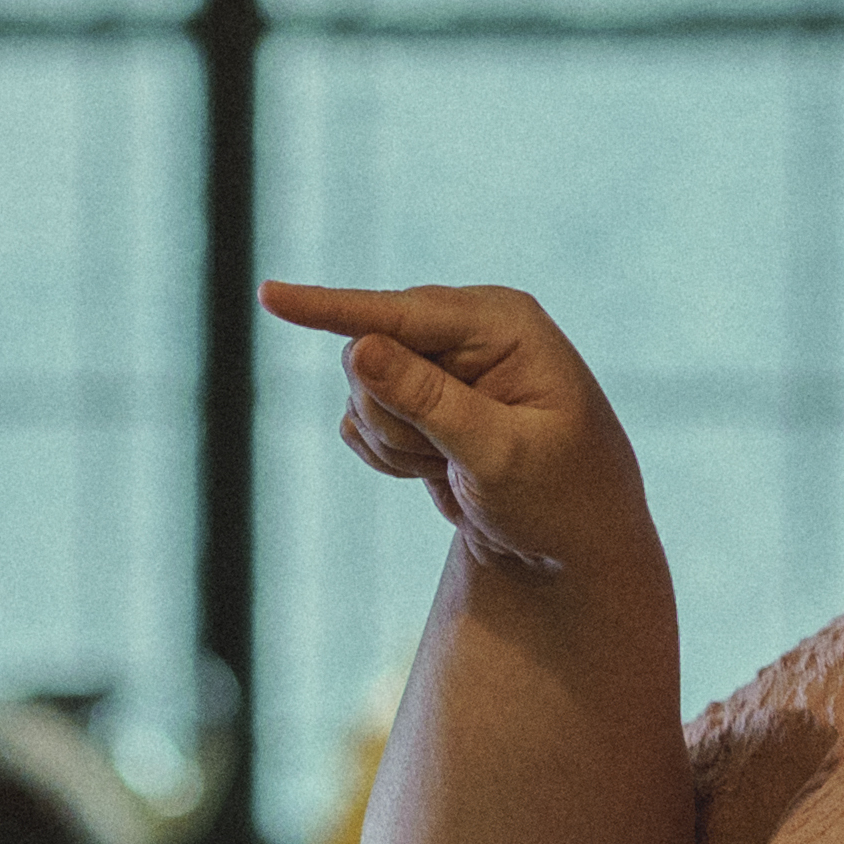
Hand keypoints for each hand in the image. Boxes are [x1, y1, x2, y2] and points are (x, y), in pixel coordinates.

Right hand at [266, 276, 653, 588]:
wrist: (573, 548)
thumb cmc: (562, 498)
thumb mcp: (500, 454)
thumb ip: (429, 401)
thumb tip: (359, 348)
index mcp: (502, 323)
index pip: (401, 311)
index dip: (330, 308)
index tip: (270, 295)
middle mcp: (469, 328)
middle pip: (369, 352)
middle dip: (392, 416)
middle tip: (443, 459)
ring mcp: (443, 362)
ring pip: (359, 390)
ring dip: (392, 442)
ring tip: (451, 468)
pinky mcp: (421, 397)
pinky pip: (361, 419)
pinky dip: (387, 455)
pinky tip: (436, 470)